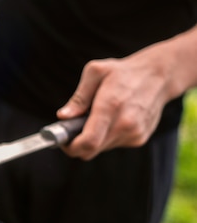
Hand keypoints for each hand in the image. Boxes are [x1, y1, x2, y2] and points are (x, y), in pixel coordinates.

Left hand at [57, 52, 172, 159]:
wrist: (159, 76)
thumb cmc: (123, 72)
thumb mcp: (96, 72)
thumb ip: (78, 97)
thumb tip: (63, 116)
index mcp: (111, 106)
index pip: (89, 142)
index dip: (71, 147)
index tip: (63, 142)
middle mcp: (125, 124)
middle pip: (92, 150)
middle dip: (77, 144)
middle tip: (72, 130)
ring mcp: (134, 133)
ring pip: (101, 148)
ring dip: (93, 139)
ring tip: (95, 118)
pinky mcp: (140, 139)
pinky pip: (113, 144)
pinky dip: (106, 136)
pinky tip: (112, 119)